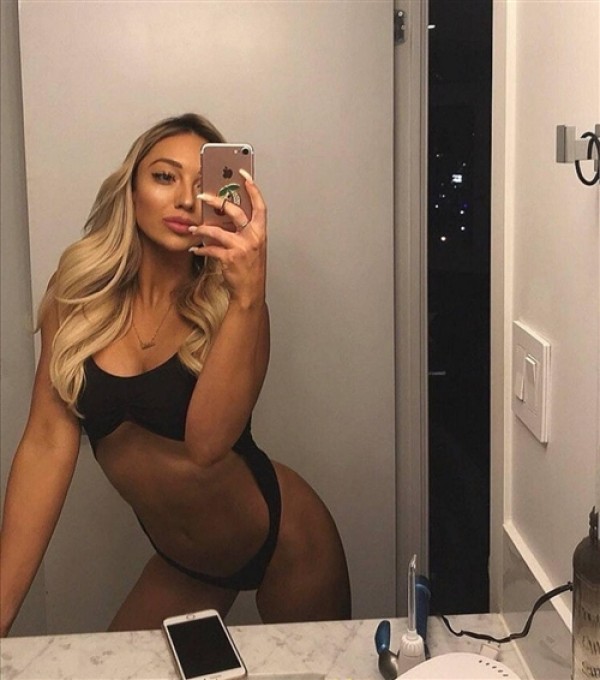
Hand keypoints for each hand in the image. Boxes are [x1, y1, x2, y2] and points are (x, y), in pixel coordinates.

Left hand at [189, 170, 266, 305]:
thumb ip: (242, 230)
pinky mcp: (229, 258)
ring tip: (193, 227)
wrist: (250, 290)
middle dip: (215, 202)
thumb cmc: (250, 268)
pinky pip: (210, 248)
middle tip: (202, 196)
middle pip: (234, 211)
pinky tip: (195, 248)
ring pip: (216, 230)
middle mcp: (253, 237)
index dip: (253, 188)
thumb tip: (223, 216)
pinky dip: (200, 248)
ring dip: (201, 228)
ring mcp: (241, 247)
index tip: (244, 175)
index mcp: (260, 232)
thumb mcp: (252, 245)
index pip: (259, 205)